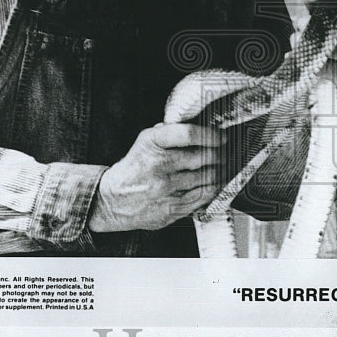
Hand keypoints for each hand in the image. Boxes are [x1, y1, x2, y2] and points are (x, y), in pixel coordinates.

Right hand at [87, 123, 224, 232]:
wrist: (111, 200)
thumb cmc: (133, 168)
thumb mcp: (145, 142)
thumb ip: (169, 133)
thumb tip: (200, 128)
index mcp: (152, 143)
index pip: (188, 134)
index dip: (211, 135)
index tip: (221, 137)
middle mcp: (158, 165)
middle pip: (202, 157)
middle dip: (219, 154)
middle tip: (225, 153)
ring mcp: (165, 189)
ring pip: (206, 178)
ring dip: (219, 172)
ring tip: (221, 168)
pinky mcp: (170, 208)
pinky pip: (202, 197)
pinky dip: (212, 190)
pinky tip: (214, 184)